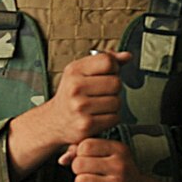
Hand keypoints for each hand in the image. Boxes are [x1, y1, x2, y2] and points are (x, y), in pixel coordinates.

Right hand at [7, 51, 127, 175]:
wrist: (54, 121)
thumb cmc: (71, 94)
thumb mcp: (81, 72)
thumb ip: (104, 61)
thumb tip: (127, 56)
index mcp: (74, 71)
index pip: (108, 62)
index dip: (113, 68)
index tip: (106, 74)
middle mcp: (75, 88)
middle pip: (116, 83)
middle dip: (114, 89)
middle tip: (102, 93)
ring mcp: (80, 107)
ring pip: (117, 102)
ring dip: (113, 105)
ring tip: (99, 105)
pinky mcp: (86, 125)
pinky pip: (115, 118)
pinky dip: (111, 118)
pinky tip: (99, 116)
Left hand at [59, 138, 143, 181]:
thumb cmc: (121, 172)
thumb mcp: (109, 155)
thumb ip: (85, 151)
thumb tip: (63, 159)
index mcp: (119, 150)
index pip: (86, 145)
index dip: (80, 153)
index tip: (86, 158)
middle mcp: (120, 166)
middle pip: (79, 164)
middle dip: (78, 169)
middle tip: (86, 172)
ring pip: (79, 181)